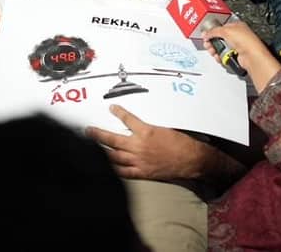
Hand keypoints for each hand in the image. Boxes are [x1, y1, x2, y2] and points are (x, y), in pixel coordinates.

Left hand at [86, 105, 207, 180]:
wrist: (191, 159)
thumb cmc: (181, 143)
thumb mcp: (165, 128)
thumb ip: (149, 128)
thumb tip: (138, 126)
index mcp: (146, 132)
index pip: (128, 119)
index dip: (118, 113)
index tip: (112, 108)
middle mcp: (139, 146)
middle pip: (113, 139)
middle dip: (99, 135)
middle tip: (89, 131)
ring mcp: (139, 161)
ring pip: (114, 156)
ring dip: (102, 150)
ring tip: (93, 147)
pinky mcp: (142, 172)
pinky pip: (124, 172)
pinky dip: (114, 169)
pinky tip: (107, 166)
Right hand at [203, 21, 280, 92]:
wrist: (252, 56)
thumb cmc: (246, 41)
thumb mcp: (226, 31)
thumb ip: (213, 31)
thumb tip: (206, 33)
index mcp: (237, 26)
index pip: (221, 27)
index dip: (213, 31)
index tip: (206, 35)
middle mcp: (237, 36)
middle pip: (219, 38)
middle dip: (212, 42)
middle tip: (208, 44)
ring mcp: (236, 47)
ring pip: (221, 48)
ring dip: (215, 50)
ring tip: (213, 52)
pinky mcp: (235, 56)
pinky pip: (224, 56)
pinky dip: (220, 57)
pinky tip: (219, 57)